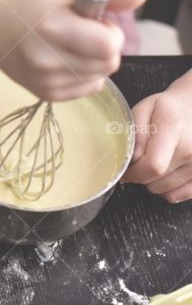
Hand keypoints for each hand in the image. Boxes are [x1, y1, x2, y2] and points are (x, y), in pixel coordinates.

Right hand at [0, 0, 147, 101]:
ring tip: (72, 44)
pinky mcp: (44, 93)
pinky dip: (85, 75)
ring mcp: (44, 80)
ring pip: (100, 78)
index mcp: (54, 27)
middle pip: (108, 64)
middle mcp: (46, 59)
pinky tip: (66, 59)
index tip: (96, 21)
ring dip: (95, 61)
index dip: (110, 32)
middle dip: (105, 47)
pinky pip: (86, 89)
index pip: (108, 46)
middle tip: (83, 32)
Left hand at [122, 76, 191, 202]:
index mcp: (174, 128)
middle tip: (139, 161)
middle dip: (139, 175)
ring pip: (164, 190)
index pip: (153, 165)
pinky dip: (166, 190)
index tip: (126, 168)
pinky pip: (178, 196)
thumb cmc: (167, 109)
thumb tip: (133, 159)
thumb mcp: (144, 110)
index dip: (134, 172)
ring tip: (154, 163)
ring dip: (152, 182)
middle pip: (155, 180)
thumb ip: (136, 133)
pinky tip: (165, 174)